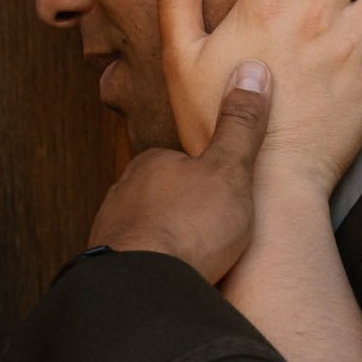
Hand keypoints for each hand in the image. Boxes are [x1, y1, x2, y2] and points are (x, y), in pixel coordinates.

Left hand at [82, 62, 271, 285]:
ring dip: (169, 245)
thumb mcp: (230, 171)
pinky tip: (174, 282)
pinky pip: (138, 265)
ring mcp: (112, 233)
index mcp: (152, 163)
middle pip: (162, 198)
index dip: (208, 179)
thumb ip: (240, 126)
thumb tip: (252, 71)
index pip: (181, 161)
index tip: (227, 197)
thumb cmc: (189, 228)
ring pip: (148, 233)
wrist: (145, 290)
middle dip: (186, 213)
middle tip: (217, 234)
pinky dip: (155, 271)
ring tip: (199, 262)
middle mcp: (123, 193)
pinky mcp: (108, 271)